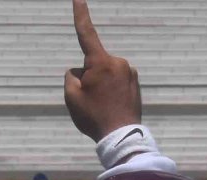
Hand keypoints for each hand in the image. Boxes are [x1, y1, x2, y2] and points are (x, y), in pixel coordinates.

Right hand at [64, 0, 140, 141]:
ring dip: (101, 86)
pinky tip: (112, 108)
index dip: (80, 15)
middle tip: (92, 102)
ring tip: (103, 107)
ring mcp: (129, 72)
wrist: (122, 137)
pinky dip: (111, 92)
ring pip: (105, 74)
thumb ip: (71, 77)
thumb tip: (79, 71)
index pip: (86, 34)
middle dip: (89, 77)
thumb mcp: (72, 97)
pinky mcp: (135, 83)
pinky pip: (116, 82)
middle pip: (93, 64)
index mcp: (101, 62)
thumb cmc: (94, 118)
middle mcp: (118, 62)